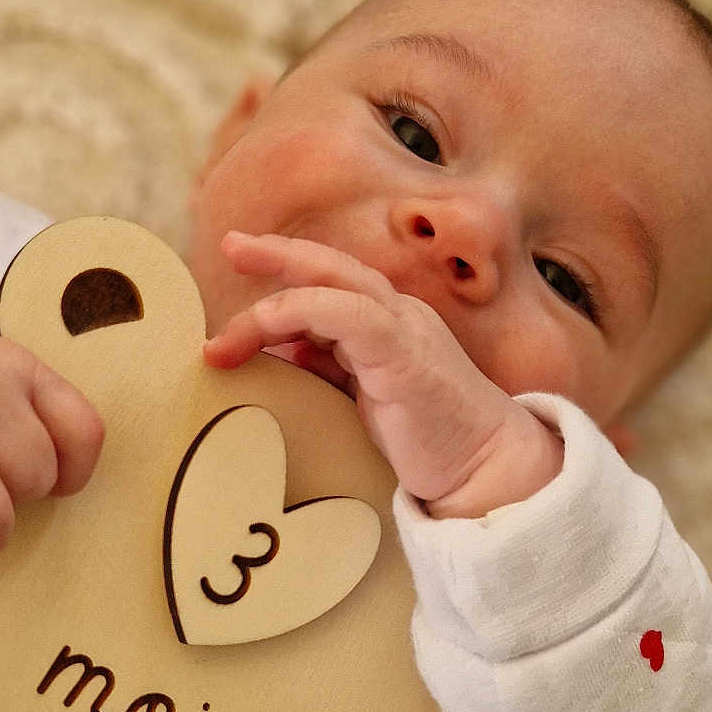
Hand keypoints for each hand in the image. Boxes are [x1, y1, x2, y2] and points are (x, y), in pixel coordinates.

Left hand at [202, 233, 562, 517]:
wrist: (487, 467)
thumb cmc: (430, 439)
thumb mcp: (367, 398)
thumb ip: (332, 366)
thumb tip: (286, 348)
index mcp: (389, 325)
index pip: (331, 287)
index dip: (286, 280)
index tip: (242, 300)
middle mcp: (397, 315)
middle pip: (330, 266)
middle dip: (276, 254)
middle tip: (229, 245)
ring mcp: (404, 328)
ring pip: (333, 284)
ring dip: (272, 300)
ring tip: (224, 333)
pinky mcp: (404, 352)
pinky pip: (348, 313)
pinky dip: (301, 312)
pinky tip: (266, 327)